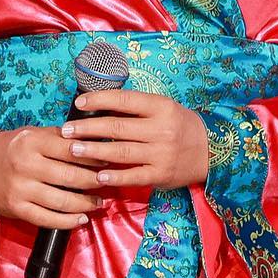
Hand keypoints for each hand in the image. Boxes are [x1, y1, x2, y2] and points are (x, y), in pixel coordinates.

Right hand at [0, 126, 103, 228]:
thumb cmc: (12, 148)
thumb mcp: (32, 133)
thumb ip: (59, 137)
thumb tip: (93, 140)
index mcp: (32, 142)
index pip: (71, 150)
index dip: (93, 157)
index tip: (107, 161)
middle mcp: (26, 165)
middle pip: (70, 176)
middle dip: (94, 181)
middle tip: (107, 183)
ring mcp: (20, 189)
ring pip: (62, 200)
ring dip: (85, 204)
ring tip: (98, 203)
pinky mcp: (16, 209)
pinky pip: (47, 219)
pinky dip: (67, 221)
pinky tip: (81, 219)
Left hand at [60, 90, 210, 188]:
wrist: (211, 150)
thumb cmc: (180, 125)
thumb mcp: (164, 109)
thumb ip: (137, 109)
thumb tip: (100, 108)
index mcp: (161, 107)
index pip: (125, 100)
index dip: (100, 100)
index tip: (79, 103)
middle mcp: (161, 129)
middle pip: (118, 128)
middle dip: (88, 129)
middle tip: (66, 130)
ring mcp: (161, 154)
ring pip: (121, 152)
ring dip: (94, 151)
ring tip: (73, 150)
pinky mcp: (161, 175)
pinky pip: (133, 176)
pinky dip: (114, 177)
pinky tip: (97, 176)